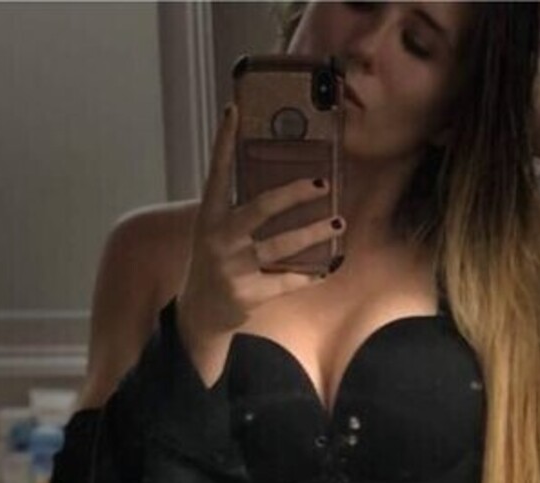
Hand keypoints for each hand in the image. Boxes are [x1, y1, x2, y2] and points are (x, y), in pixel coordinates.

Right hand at [179, 104, 345, 340]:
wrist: (201, 315)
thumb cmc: (215, 264)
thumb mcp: (214, 233)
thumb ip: (235, 209)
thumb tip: (274, 183)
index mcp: (208, 218)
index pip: (216, 173)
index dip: (224, 142)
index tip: (234, 111)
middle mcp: (219, 239)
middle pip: (260, 208)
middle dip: (294, 194)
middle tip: (323, 184)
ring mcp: (234, 268)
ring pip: (282, 245)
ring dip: (314, 233)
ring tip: (338, 223)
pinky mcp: (249, 294)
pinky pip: (288, 280)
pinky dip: (311, 275)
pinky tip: (329, 267)